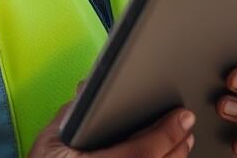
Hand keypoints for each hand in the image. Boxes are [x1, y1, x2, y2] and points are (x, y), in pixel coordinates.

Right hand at [29, 89, 195, 157]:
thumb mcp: (50, 138)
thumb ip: (71, 112)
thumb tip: (88, 87)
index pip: (141, 154)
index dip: (166, 134)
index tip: (182, 117)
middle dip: (177, 144)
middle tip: (187, 123)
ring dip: (175, 157)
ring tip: (182, 140)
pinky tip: (169, 156)